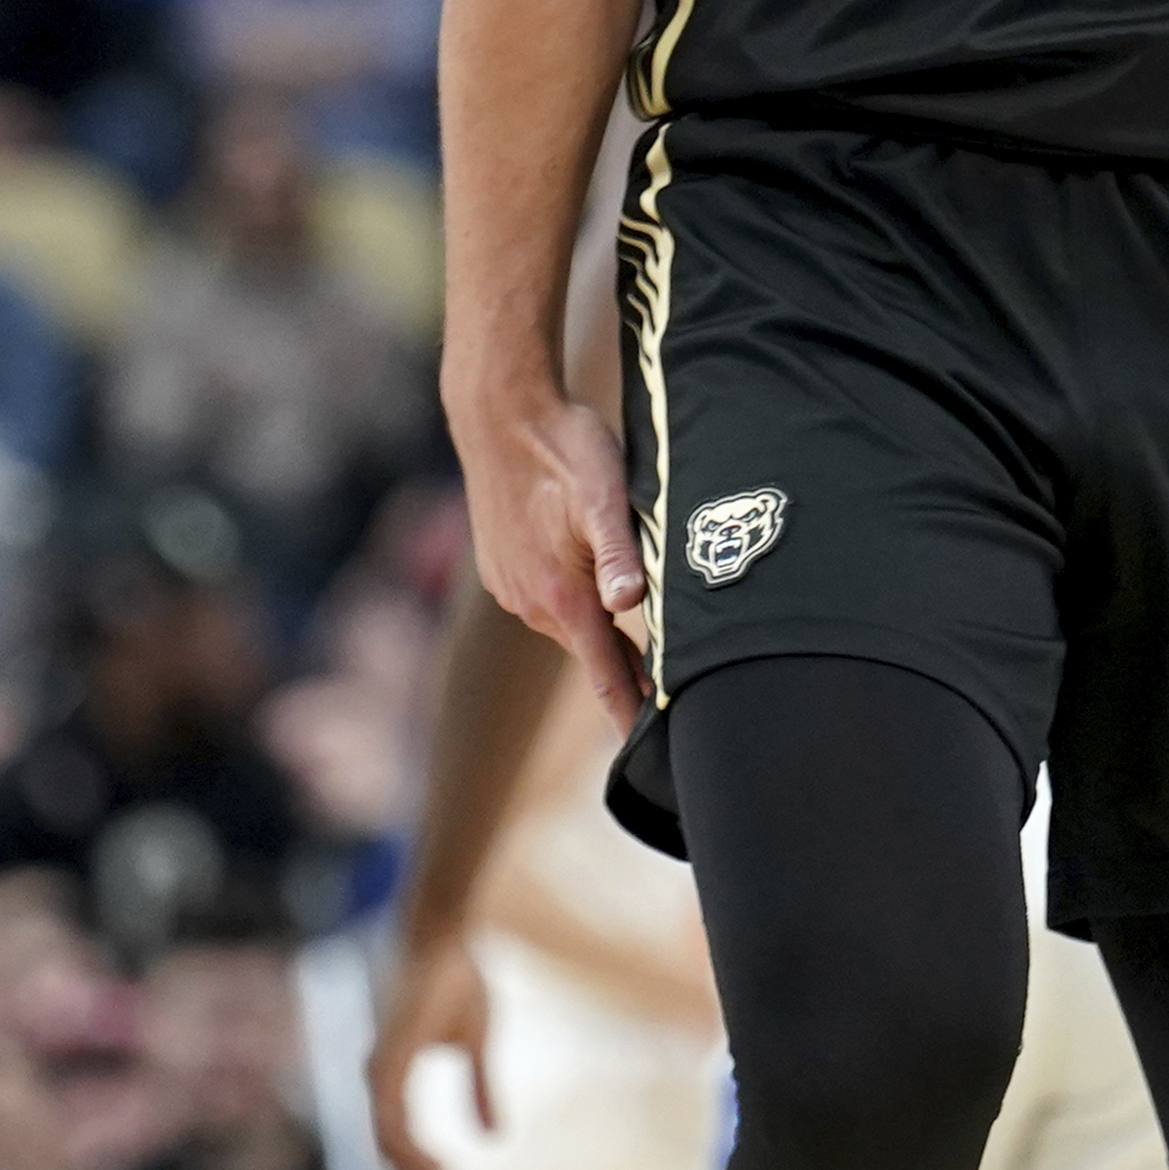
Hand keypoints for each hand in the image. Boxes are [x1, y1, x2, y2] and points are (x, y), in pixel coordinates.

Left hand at [369, 928, 491, 1169]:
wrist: (444, 930)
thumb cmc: (456, 975)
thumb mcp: (475, 1043)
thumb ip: (479, 1090)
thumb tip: (495, 1138)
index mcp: (391, 1075)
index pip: (400, 1139)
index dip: (426, 1168)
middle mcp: (376, 1078)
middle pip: (389, 1151)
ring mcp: (377, 1071)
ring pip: (387, 1144)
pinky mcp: (385, 1062)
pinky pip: (390, 1123)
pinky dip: (411, 1150)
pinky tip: (436, 1165)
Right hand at [455, 392, 647, 724]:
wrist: (499, 414)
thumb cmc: (563, 448)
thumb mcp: (605, 496)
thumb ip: (620, 554)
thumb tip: (630, 608)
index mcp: (561, 596)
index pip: (605, 676)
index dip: (630, 715)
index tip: (648, 756)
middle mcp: (531, 603)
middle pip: (592, 652)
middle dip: (626, 672)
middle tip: (668, 696)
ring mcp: (512, 588)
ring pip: (571, 624)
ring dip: (600, 630)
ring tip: (637, 632)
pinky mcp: (501, 569)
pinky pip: (547, 601)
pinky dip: (573, 601)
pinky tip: (589, 578)